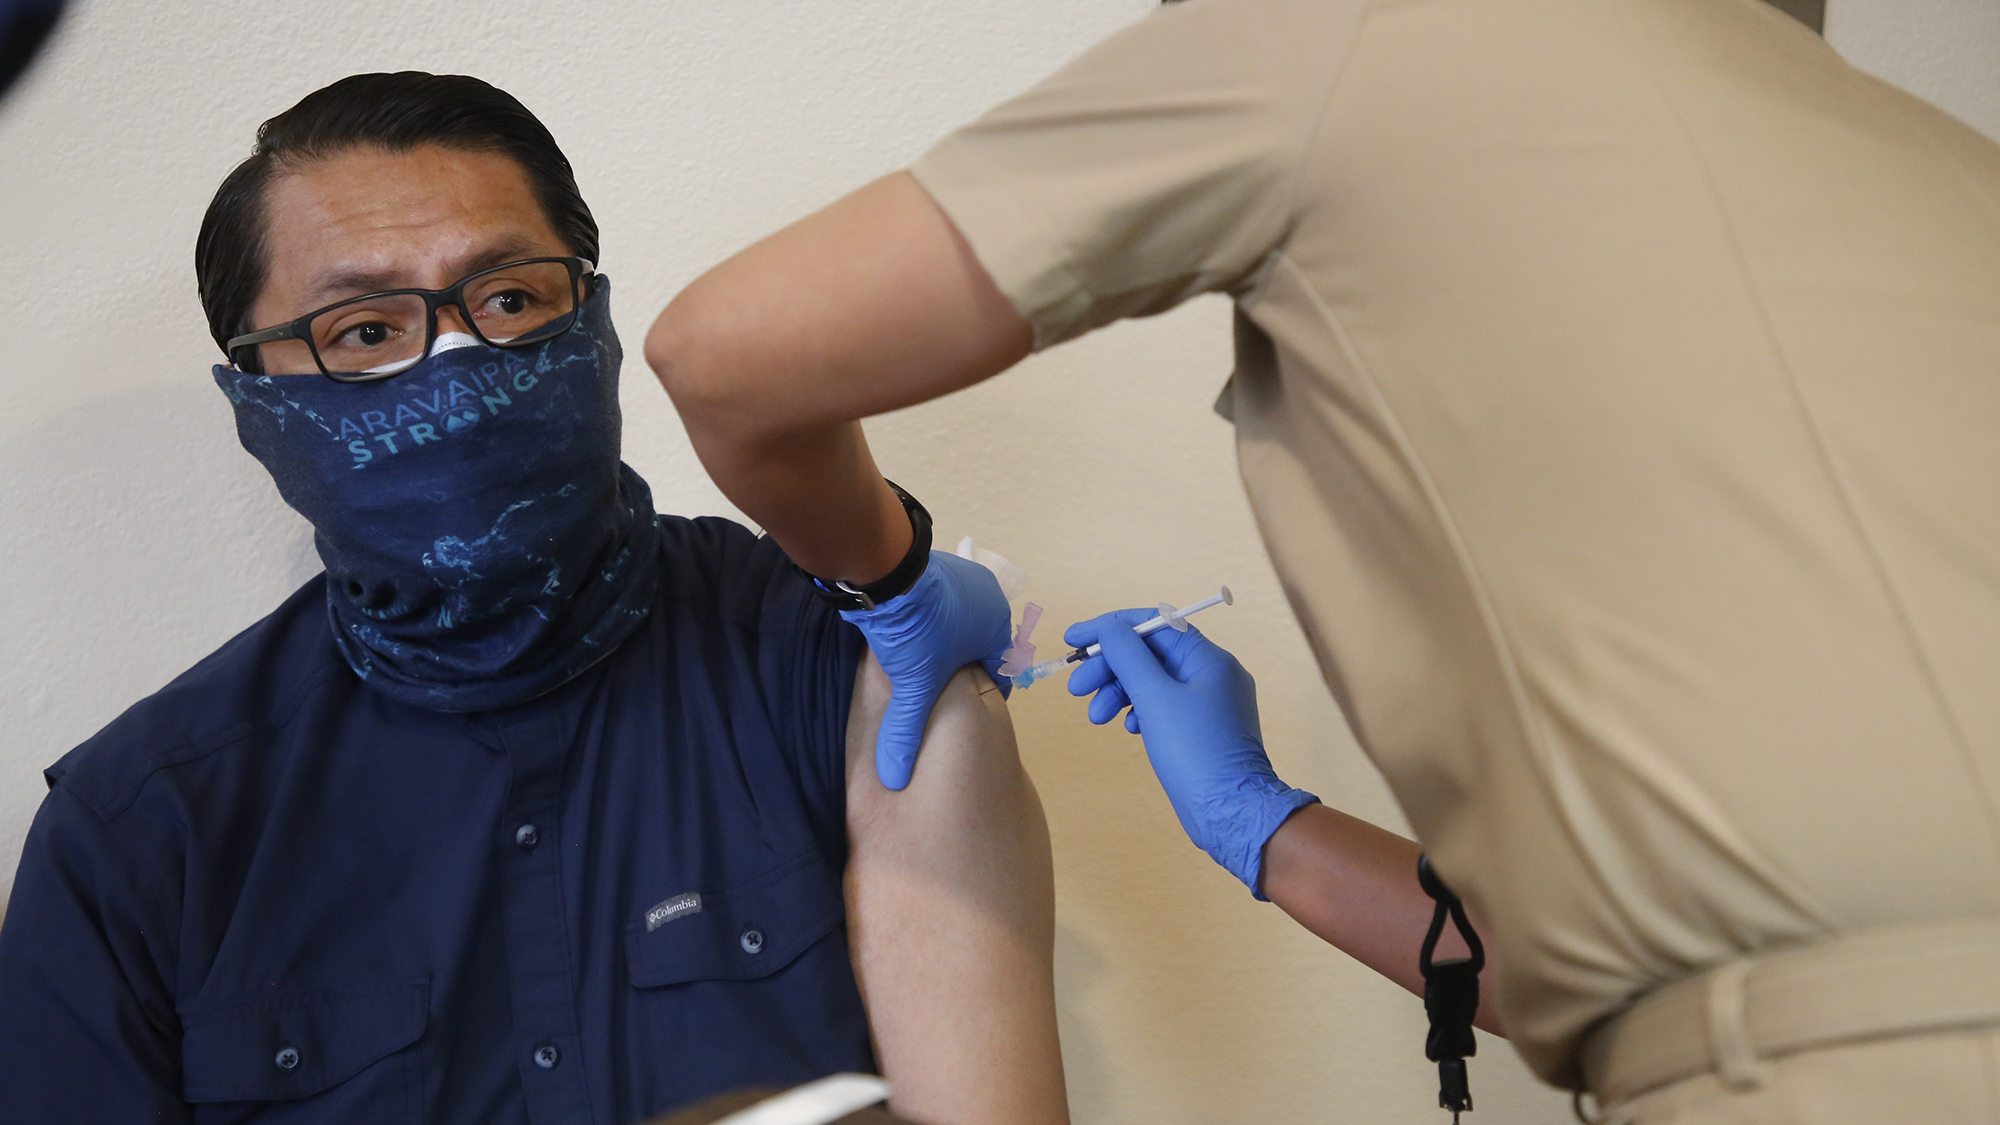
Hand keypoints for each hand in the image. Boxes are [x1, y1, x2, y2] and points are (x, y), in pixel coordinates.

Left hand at [843, 551, 1013, 789]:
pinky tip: (908, 629)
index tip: (959, 706)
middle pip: (978, 644)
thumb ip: (908, 730)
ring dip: (943, 638)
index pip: (999, 670)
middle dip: (960, 666)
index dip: (979, 692)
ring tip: (918, 658)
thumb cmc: (916, 629)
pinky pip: (941, 600)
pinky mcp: (938, 565)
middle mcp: (990, 598)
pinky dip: (929, 615)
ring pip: (959, 620)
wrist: (885, 568)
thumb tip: (896, 778)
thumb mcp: (914, 685)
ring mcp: (965, 576)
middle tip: (935, 685)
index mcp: (997, 626)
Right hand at [1066, 609, 1317, 896]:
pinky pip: (1163, 707)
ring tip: (1096, 717)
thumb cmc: (1195, 751)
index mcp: (1208, 659)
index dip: (1110, 628)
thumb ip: (1129, 657)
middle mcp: (1212, 675)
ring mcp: (1208, 704)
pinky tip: (1128, 729)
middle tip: (1076, 688)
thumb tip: (1110, 628)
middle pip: (1150, 655)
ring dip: (1118, 692)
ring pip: (1153, 683)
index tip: (1074, 640)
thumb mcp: (1155, 697)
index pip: (1153, 624)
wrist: (1230, 813)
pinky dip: (1139, 712)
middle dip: (1110, 667)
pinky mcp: (1201, 731)